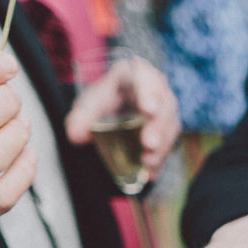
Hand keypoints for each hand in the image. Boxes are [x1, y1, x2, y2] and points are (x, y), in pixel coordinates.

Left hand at [66, 56, 179, 181]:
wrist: (116, 109)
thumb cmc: (103, 102)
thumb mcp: (87, 106)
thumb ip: (79, 118)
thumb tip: (77, 136)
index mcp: (133, 75)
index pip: (144, 79)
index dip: (148, 93)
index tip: (148, 109)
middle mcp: (155, 89)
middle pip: (164, 104)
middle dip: (158, 126)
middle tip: (149, 144)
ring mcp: (165, 110)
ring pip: (170, 125)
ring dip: (161, 146)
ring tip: (148, 162)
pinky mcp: (168, 129)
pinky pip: (169, 143)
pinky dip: (160, 159)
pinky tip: (151, 172)